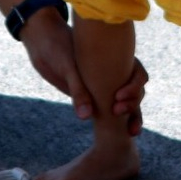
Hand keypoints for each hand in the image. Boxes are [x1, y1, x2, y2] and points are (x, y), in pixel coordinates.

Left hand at [19, 9, 149, 135]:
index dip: (134, 87)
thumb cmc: (59, 48)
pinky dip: (119, 121)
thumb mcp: (68, 68)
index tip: (118, 97)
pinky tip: (121, 132)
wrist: (43, 46)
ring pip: (127, 102)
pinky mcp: (95, 96)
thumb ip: (78, 91)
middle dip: (134, 105)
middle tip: (118, 113)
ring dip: (132, 116)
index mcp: (116, 58)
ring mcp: (106, 85)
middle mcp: (115, 72)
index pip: (138, 74)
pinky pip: (111, 108)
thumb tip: (86, 117)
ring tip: (131, 132)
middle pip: (136, 91)